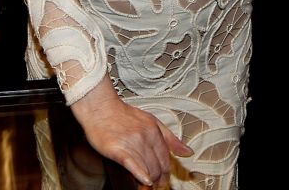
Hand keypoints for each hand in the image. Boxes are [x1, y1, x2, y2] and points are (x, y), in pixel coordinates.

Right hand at [69, 80, 192, 185]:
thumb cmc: (123, 114)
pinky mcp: (118, 149)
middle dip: (159, 179)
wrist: (100, 108)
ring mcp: (132, 143)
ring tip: (148, 186)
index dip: (166, 171)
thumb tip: (188, 152)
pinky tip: (144, 181)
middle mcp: (145, 137)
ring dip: (150, 180)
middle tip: (156, 185)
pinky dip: (141, 174)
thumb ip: (170, 138)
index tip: (164, 178)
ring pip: (148, 168)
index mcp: (154, 131)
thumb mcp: (151, 121)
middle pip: (158, 166)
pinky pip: (133, 164)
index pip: (166, 158)